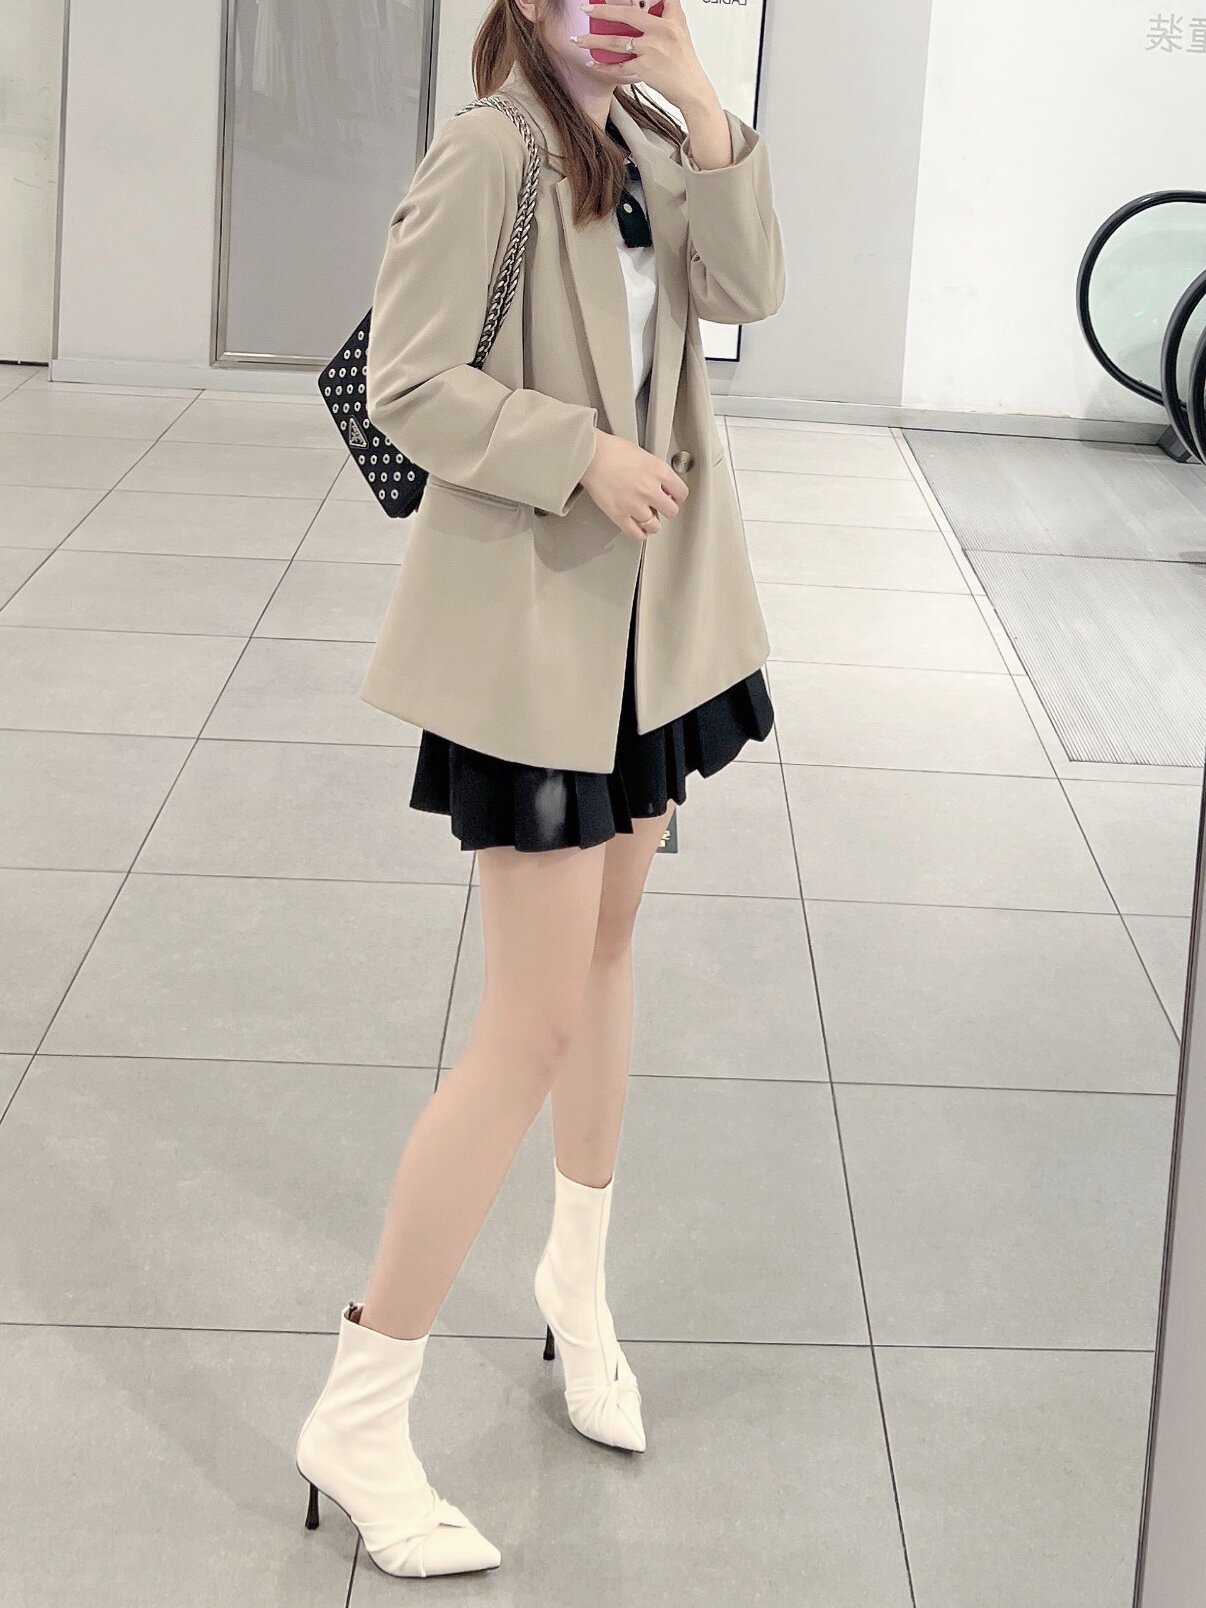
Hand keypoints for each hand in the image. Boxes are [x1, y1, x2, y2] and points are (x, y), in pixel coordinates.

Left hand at [575, 1, 712, 112]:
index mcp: (671, 19)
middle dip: (604, 11)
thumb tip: (650, 4)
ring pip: (616, 42)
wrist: (691, 88)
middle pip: (628, 15)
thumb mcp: (680, 30)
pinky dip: (603, 66)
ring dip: (593, 41)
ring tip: (578, 40)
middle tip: (586, 9)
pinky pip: (619, 67)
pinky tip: (592, 62)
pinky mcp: (645, 69)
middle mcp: (661, 31)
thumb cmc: (684, 61)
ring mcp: (651, 50)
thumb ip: (665, 14)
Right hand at [580, 428, 688, 541]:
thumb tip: (661, 484)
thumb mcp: (643, 454)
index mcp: (658, 471)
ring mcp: (635, 504)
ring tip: (647, 517)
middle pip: (671, 512)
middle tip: (659, 507)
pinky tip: (638, 528)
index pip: (681, 493)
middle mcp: (650, 489)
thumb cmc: (611, 450)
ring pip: (655, 526)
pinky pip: (636, 534)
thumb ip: (655, 472)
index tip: (672, 497)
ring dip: (652, 523)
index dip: (677, 496)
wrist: (590, 455)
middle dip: (666, 510)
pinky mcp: (619, 515)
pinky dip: (640, 534)